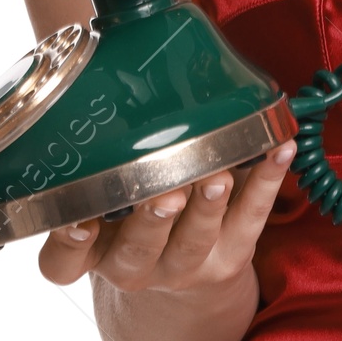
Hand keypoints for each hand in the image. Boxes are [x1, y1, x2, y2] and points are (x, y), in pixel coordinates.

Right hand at [36, 139, 295, 295]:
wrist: (184, 271)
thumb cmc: (137, 210)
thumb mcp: (106, 193)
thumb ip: (100, 152)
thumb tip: (111, 69)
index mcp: (92, 249)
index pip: (62, 262)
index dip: (67, 245)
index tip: (76, 218)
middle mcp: (132, 264)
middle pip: (137, 250)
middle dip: (152, 219)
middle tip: (166, 192)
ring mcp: (183, 265)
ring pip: (194, 239)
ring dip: (208, 206)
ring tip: (218, 175)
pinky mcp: (229, 255)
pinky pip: (251, 217)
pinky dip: (267, 181)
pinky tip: (278, 149)